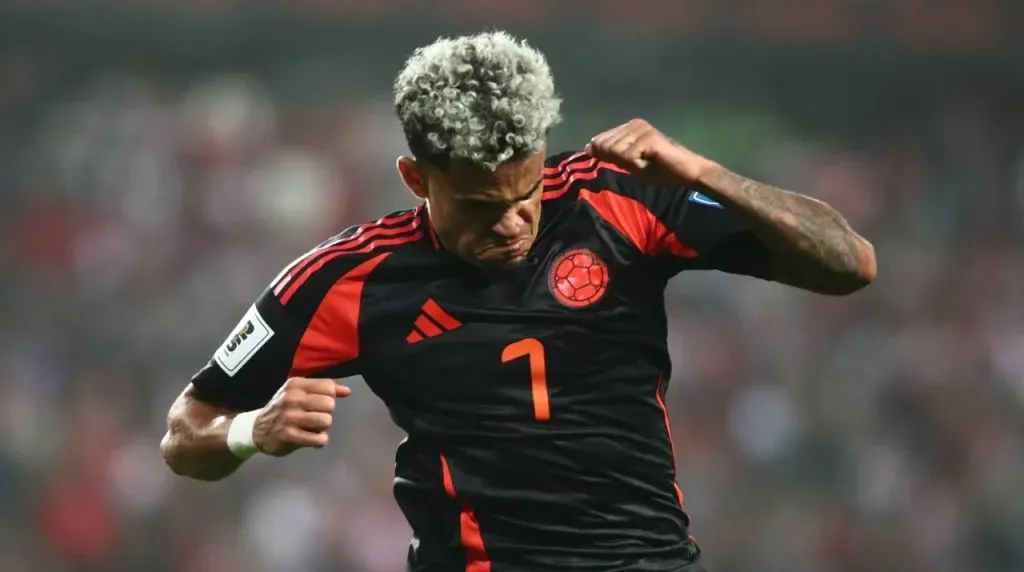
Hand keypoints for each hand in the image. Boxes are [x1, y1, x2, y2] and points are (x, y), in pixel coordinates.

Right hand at [253, 377, 350, 456]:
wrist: (256, 430)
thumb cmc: (283, 409)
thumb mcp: (299, 393)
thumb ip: (323, 390)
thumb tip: (347, 391)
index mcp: (296, 385)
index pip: (328, 387)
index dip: (330, 397)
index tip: (319, 404)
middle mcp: (292, 399)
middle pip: (329, 404)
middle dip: (326, 413)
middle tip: (314, 417)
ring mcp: (290, 418)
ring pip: (326, 421)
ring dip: (322, 428)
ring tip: (311, 428)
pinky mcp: (290, 436)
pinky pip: (319, 439)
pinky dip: (319, 441)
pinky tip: (310, 439)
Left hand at [586, 119, 718, 186]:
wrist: (687, 172)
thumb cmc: (661, 170)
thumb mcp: (631, 163)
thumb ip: (611, 155)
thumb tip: (589, 148)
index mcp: (629, 127)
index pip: (601, 139)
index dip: (603, 154)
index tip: (619, 162)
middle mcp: (634, 124)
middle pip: (606, 146)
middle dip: (618, 160)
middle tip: (639, 163)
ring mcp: (642, 129)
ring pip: (615, 151)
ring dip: (629, 163)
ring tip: (646, 162)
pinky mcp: (648, 138)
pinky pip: (627, 156)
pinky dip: (636, 165)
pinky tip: (650, 162)